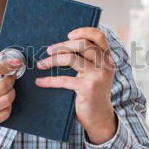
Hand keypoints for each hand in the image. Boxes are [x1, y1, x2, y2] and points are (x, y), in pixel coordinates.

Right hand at [0, 57, 19, 145]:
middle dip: (11, 80)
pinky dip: (8, 107)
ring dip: (12, 94)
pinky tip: (4, 104)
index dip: (5, 66)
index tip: (11, 64)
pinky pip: (3, 115)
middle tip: (11, 78)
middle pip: (2, 87)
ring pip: (6, 101)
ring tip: (9, 91)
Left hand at [35, 27, 116, 144]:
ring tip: (41, 64)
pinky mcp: (88, 88)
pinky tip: (40, 81)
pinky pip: (63, 80)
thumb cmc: (93, 93)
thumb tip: (61, 46)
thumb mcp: (95, 73)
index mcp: (107, 58)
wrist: (100, 117)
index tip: (69, 35)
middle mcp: (105, 65)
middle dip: (62, 46)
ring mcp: (97, 76)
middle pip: (83, 45)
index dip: (84, 31)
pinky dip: (49, 80)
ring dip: (52, 60)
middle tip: (48, 50)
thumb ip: (87, 60)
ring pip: (71, 59)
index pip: (99, 37)